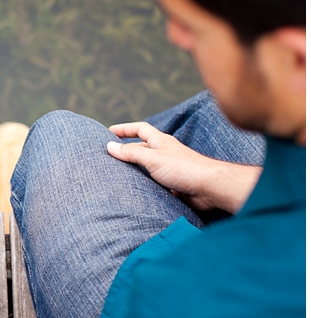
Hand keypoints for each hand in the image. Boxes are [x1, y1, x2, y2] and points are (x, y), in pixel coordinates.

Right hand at [107, 122, 261, 213]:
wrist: (208, 187)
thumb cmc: (184, 168)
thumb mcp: (153, 158)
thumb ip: (131, 153)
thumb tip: (110, 146)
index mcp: (161, 142)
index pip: (140, 129)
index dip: (125, 129)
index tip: (109, 131)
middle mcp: (164, 153)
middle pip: (141, 148)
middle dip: (125, 150)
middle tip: (108, 157)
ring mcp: (168, 168)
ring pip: (146, 166)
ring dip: (133, 169)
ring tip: (116, 175)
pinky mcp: (171, 184)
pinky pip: (152, 181)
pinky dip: (142, 184)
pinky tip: (134, 189)